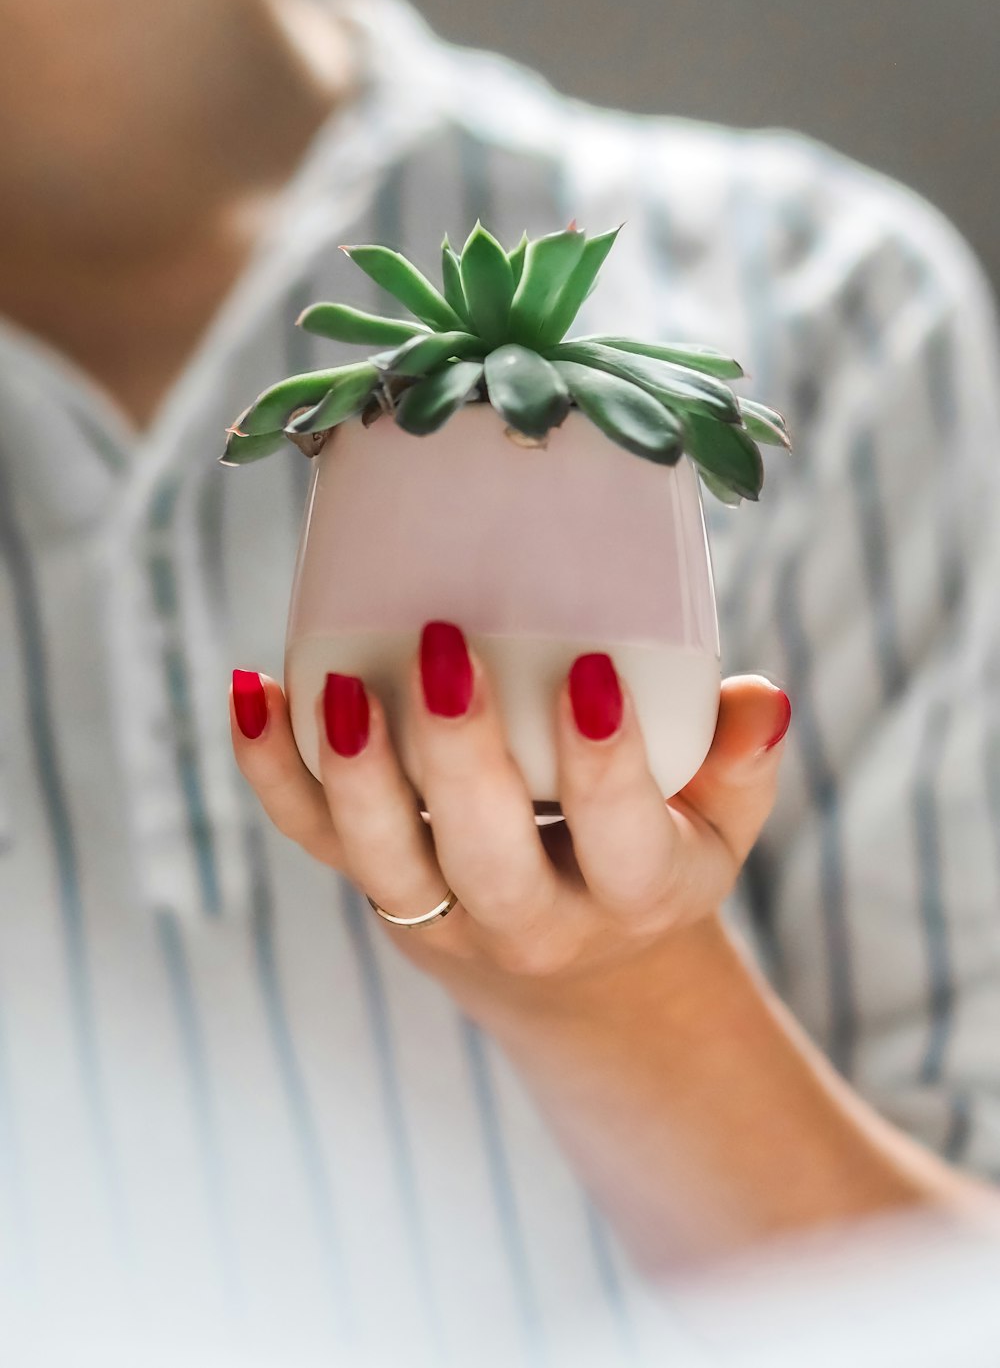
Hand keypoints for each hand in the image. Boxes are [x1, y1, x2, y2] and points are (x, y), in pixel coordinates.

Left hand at [229, 628, 790, 999]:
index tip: (590, 672)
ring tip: (337, 682)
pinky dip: (272, 772)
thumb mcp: (716, 829)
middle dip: (459, 759)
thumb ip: (739, 764)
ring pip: (383, 862)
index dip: (605, 766)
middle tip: (446, 646)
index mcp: (632, 895)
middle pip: (487, 860)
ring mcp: (439, 912)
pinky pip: (311, 839)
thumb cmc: (651, 857)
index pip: (621, 841)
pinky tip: (248, 691)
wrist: (573, 969)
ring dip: (353, 775)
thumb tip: (763, 699)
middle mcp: (530, 922)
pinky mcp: (374, 885)